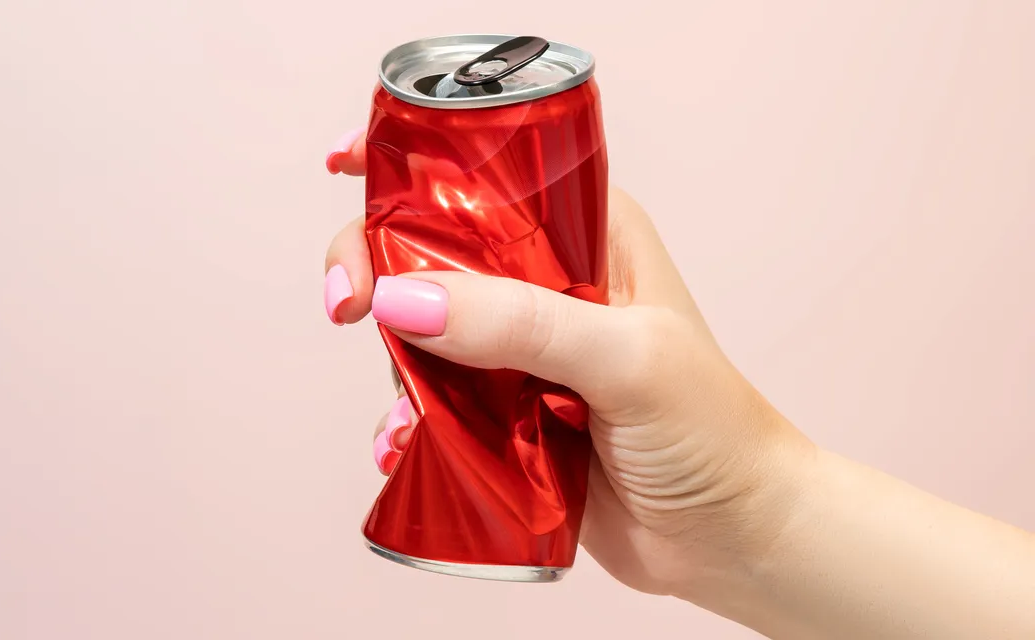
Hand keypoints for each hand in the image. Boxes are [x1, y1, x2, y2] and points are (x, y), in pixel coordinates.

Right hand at [322, 127, 814, 597]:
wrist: (734, 539)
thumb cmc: (713, 433)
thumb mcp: (627, 360)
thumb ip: (520, 324)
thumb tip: (404, 299)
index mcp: (588, 234)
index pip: (489, 174)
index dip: (414, 164)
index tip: (347, 166)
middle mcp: (549, 282)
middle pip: (436, 247)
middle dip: (379, 266)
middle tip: (346, 303)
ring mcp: (522, 350)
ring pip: (424, 329)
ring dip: (392, 363)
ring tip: (400, 409)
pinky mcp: (504, 415)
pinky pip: (432, 403)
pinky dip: (406, 422)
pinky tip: (403, 446)